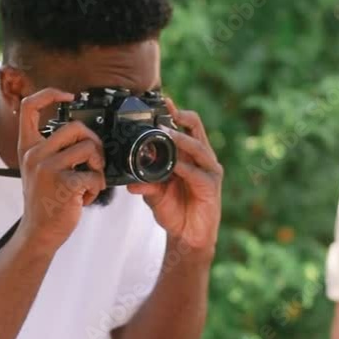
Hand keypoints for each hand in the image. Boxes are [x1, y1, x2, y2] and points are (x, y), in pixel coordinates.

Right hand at [16, 88, 105, 254]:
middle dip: (93, 141)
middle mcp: (35, 154)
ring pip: (88, 148)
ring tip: (90, 181)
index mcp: (28, 147)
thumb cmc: (45, 200)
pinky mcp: (63, 184)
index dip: (50, 93)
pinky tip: (86, 197)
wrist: (39, 233)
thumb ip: (51, 148)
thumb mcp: (38, 169)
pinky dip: (97, 187)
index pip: (30, 106)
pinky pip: (94, 175)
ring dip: (98, 166)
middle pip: (74, 126)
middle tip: (93, 160)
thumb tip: (82, 131)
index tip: (69, 97)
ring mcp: (48, 169)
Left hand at [127, 98, 222, 256]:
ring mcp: (209, 172)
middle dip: (182, 117)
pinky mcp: (211, 187)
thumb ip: (144, 182)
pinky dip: (185, 168)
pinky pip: (198, 173)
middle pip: (196, 128)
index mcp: (189, 155)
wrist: (188, 237)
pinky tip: (175, 166)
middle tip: (166, 111)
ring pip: (198, 148)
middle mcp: (202, 159)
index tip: (162, 101)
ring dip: (182, 140)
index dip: (175, 112)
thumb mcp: (155, 194)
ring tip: (168, 134)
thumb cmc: (175, 210)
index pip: (186, 126)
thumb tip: (127, 180)